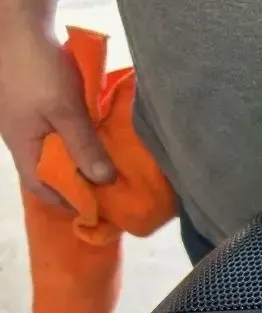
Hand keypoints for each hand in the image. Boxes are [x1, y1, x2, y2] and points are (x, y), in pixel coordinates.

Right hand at [0, 23, 112, 205]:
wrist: (18, 22)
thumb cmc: (36, 68)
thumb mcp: (66, 111)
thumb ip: (84, 147)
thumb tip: (104, 181)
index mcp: (21, 144)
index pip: (40, 187)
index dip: (66, 201)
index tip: (96, 207)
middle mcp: (20, 135)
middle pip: (50, 169)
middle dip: (78, 181)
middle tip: (110, 188)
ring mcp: (27, 117)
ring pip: (56, 148)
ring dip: (81, 158)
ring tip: (110, 166)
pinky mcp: (36, 102)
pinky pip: (58, 129)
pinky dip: (78, 137)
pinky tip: (99, 137)